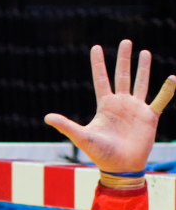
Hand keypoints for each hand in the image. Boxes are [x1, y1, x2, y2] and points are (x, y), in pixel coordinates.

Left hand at [44, 40, 175, 172]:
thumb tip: (46, 117)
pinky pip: (161, 99)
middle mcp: (121, 104)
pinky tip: (172, 78)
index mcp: (105, 106)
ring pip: (140, 82)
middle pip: (122, 75)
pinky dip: (167, 90)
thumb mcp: (82, 138)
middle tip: (125, 41)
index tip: (96, 47)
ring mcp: (136, 109)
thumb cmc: (101, 154)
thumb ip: (66, 126)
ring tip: (144, 52)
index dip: (98, 64)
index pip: (101, 79)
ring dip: (143, 68)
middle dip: (123, 59)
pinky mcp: (150, 116)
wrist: (121, 168)